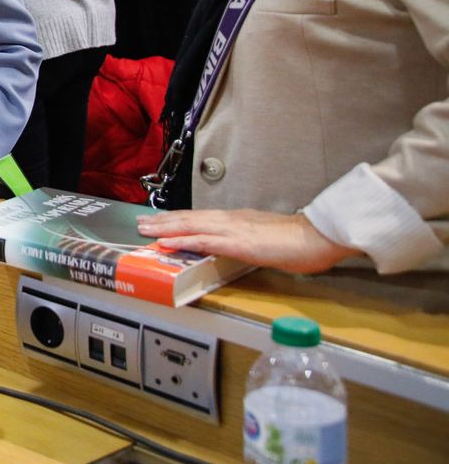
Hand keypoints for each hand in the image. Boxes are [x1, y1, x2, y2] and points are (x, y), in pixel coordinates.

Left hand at [136, 209, 355, 273]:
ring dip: (165, 227)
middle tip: (142, 223)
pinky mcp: (237, 242)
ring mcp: (233, 229)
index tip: (160, 220)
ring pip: (190, 225)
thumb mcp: (268, 238)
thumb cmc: (301, 240)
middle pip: (189, 218)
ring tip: (145, 229)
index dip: (178, 219)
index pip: (200, 217)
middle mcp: (231, 219)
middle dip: (163, 221)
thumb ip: (250, 240)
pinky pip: (203, 240)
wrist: (320, 236)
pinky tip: (166, 243)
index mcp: (238, 219)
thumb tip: (239, 246)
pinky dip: (182, 240)